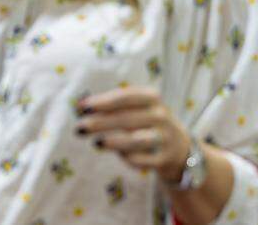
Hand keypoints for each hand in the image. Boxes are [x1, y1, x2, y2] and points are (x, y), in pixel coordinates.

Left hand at [75, 87, 190, 183]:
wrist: (178, 146)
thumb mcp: (136, 107)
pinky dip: (126, 157)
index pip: (125, 97)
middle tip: (79, 128)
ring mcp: (164, 138)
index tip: (82, 107)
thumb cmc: (145, 121)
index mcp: (151, 97)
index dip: (102, 102)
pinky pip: (140, 160)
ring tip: (96, 142)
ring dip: (113, 141)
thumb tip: (81, 107)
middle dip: (100, 123)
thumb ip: (112, 106)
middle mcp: (160, 116)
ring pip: (135, 140)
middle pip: (126, 119)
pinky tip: (118, 154)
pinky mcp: (163, 159)